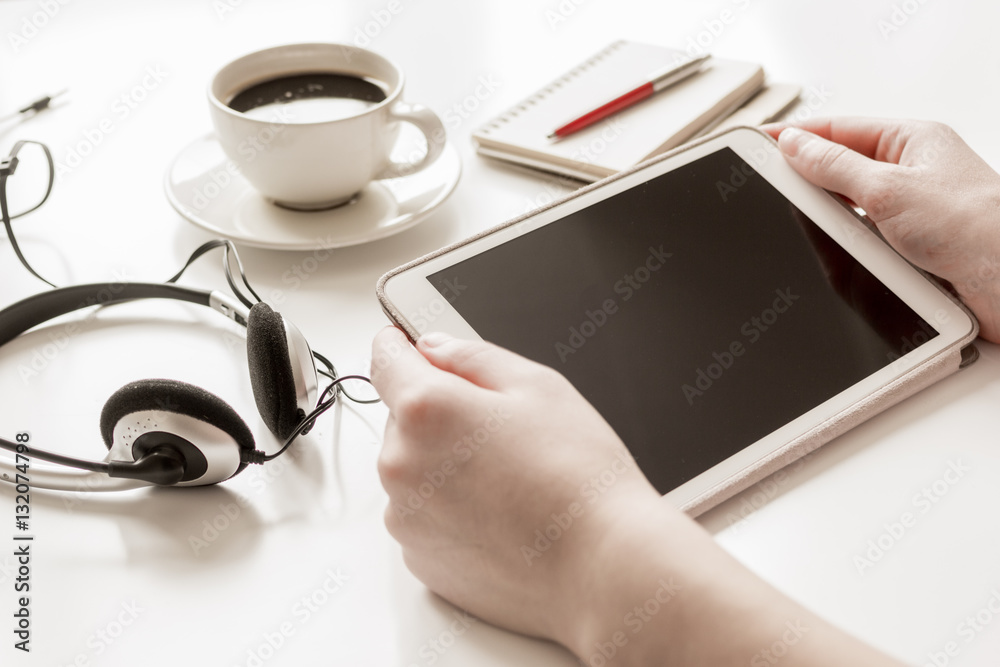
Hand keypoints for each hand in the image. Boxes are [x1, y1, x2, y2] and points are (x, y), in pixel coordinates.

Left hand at [370, 326, 662, 648]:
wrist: (602, 567)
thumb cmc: (579, 478)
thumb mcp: (538, 385)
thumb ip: (472, 357)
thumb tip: (435, 349)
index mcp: (424, 411)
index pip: (385, 360)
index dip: (401, 346)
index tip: (410, 346)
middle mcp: (400, 466)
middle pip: (403, 418)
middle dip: (440, 414)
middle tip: (501, 431)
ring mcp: (406, 518)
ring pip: (413, 470)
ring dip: (443, 464)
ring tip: (508, 479)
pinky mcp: (420, 558)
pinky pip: (425, 516)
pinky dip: (450, 509)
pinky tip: (500, 514)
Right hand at [762, 118, 999, 341]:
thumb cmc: (977, 226)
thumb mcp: (888, 188)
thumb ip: (835, 166)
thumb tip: (795, 146)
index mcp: (913, 141)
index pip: (840, 129)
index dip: (797, 135)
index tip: (762, 142)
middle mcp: (913, 173)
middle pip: (841, 167)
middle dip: (808, 177)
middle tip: (770, 184)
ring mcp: (911, 211)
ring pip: (849, 207)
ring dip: (829, 217)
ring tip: (803, 220)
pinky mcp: (910, 247)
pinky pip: (862, 239)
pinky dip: (845, 245)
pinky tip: (836, 250)